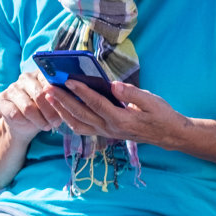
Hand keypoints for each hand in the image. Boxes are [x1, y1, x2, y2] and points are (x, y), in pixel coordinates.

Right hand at [0, 71, 63, 141]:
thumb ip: (60, 99)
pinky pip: (15, 114)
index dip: (58, 98)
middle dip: (50, 112)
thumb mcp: (54, 104)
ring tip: (46, 126)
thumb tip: (69, 99)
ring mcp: (12, 88)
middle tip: (56, 123)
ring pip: (28, 107)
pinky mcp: (1, 99)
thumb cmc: (44, 111)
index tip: (64, 110)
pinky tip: (30, 124)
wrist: (24, 123)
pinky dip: (25, 122)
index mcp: (40, 74)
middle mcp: (25, 77)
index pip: (50, 83)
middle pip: (39, 95)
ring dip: (39, 120)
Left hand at [43, 78, 187, 146]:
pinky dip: (68, 118)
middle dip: (62, 100)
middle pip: (81, 114)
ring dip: (61, 110)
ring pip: (77, 124)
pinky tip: (60, 108)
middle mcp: (110, 128)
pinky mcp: (104, 133)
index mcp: (122, 119)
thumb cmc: (161, 115)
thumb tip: (113, 85)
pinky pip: (81, 128)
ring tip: (48, 97)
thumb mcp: (152, 102)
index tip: (69, 80)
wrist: (168, 135)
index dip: (81, 92)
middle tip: (48, 87)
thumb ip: (133, 94)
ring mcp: (105, 132)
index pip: (97, 104)